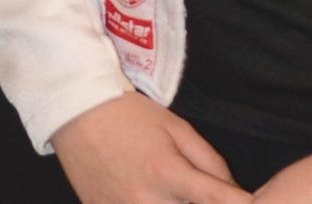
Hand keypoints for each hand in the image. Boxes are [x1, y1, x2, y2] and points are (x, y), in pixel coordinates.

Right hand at [52, 91, 251, 203]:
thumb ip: (208, 160)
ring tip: (176, 193)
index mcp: (167, 174)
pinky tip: (153, 196)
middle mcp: (145, 202)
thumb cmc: (132, 117)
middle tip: (202, 191)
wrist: (79, 116)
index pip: (215, 199)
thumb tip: (233, 190)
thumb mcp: (176, 128)